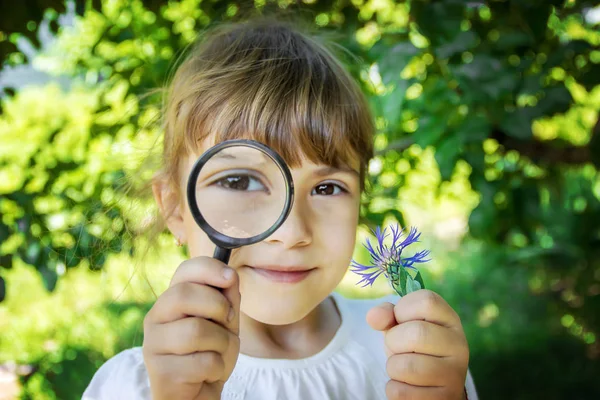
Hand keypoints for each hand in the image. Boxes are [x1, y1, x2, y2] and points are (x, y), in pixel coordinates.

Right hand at [142, 257, 240, 399]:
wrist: (198, 394)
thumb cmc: (209, 354)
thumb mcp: (224, 322)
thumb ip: (227, 298)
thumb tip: (229, 274)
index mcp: (170, 301)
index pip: (184, 271)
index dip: (208, 269)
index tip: (229, 278)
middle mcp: (154, 319)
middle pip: (185, 295)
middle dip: (218, 307)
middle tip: (227, 323)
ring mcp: (153, 345)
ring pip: (196, 330)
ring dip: (221, 343)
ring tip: (218, 353)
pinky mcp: (160, 373)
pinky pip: (202, 361)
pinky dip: (217, 367)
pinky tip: (209, 373)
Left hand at [367, 290, 468, 399]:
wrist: (433, 386)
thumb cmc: (414, 348)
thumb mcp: (402, 326)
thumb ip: (387, 315)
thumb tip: (373, 316)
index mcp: (449, 320)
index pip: (427, 301)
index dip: (403, 309)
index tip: (400, 320)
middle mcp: (459, 345)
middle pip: (417, 333)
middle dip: (394, 341)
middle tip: (398, 348)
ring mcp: (455, 374)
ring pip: (407, 366)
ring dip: (393, 367)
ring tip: (403, 367)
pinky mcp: (444, 398)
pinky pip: (401, 392)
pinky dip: (394, 388)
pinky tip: (407, 385)